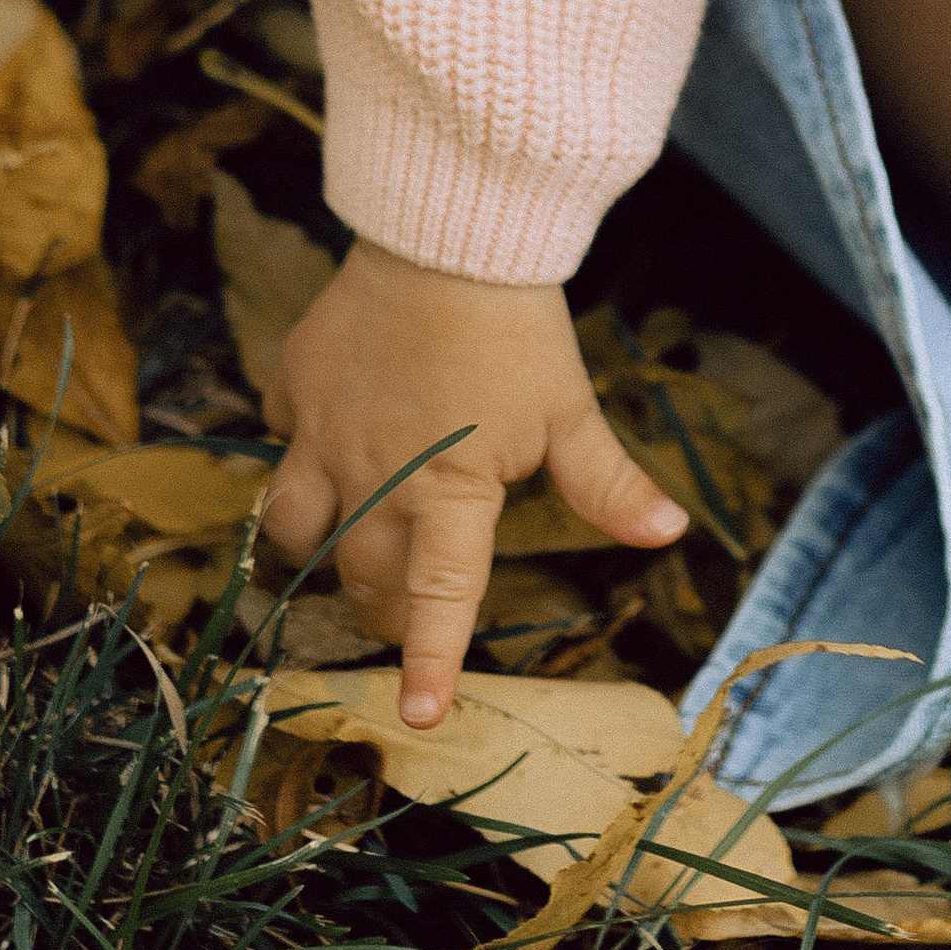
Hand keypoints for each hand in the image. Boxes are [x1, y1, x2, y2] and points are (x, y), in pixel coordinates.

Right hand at [261, 237, 685, 724]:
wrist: (449, 231)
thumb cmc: (518, 326)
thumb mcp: (569, 410)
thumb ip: (608, 483)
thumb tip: (669, 533)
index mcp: (450, 490)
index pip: (441, 596)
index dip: (432, 661)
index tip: (418, 718)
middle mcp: (376, 475)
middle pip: (362, 573)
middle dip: (382, 607)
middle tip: (404, 611)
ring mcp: (324, 432)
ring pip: (293, 523)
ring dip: (317, 548)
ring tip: (343, 550)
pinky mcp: (294, 384)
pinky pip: (282, 435)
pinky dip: (301, 447)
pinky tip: (327, 437)